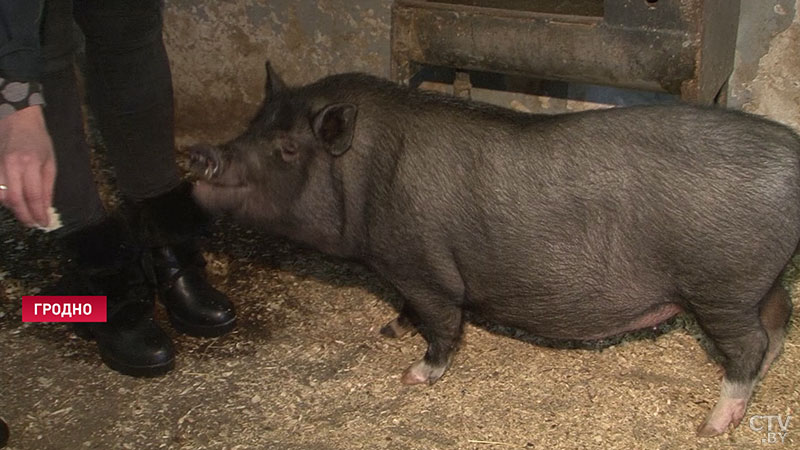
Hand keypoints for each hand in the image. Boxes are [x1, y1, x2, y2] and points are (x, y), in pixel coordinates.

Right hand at [0, 105, 55, 226]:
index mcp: (31, 163)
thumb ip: (47, 185)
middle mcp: (11, 165)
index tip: (43, 223)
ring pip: (1, 196)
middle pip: (15, 199)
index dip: (38, 213)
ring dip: (12, 208)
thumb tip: (46, 207)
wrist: (16, 118)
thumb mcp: (50, 161)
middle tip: (32, 223)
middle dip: (24, 216)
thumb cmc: (37, 139)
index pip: (34, 195)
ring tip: (24, 213)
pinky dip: (2, 198)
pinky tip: (11, 201)